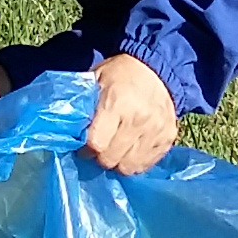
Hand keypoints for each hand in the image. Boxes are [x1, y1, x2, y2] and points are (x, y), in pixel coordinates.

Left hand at [85, 52, 176, 174]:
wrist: (156, 70)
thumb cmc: (119, 76)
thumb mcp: (95, 81)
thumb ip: (83, 107)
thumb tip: (69, 133)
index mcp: (116, 104)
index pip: (96, 144)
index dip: (86, 149)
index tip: (84, 145)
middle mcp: (139, 119)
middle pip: (111, 159)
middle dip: (101, 157)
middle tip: (100, 147)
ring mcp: (156, 130)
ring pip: (129, 167)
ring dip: (118, 161)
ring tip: (116, 149)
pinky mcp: (168, 138)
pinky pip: (146, 165)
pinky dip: (135, 161)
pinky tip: (131, 148)